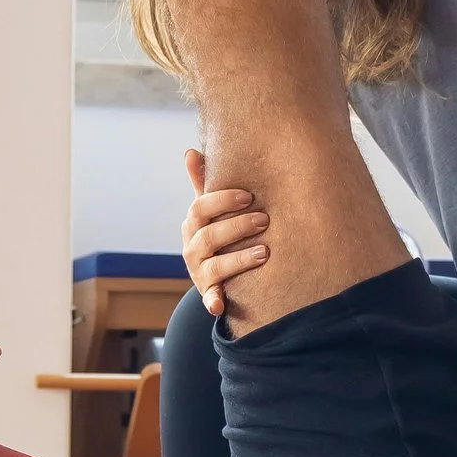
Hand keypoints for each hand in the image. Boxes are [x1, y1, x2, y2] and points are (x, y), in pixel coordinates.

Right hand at [178, 149, 267, 317]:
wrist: (214, 273)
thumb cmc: (218, 231)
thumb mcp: (210, 209)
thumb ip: (203, 183)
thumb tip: (190, 151)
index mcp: (193, 224)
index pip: (201, 208)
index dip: (222, 200)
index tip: (248, 195)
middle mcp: (192, 248)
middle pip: (209, 236)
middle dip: (237, 227)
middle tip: (265, 220)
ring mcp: (199, 272)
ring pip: (215, 266)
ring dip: (239, 259)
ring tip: (266, 252)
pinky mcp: (209, 293)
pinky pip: (210, 298)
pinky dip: (213, 301)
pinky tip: (220, 305)